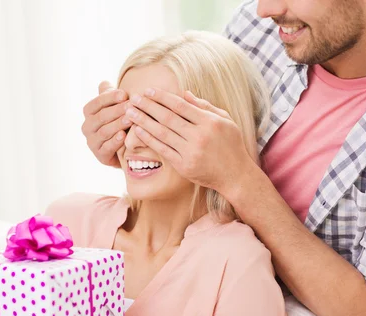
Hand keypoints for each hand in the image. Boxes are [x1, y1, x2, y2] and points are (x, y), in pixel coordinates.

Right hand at [81, 81, 132, 167]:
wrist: (120, 149)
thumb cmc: (117, 122)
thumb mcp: (113, 107)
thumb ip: (109, 95)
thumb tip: (105, 83)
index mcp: (89, 112)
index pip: (97, 102)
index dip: (110, 98)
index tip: (124, 94)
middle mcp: (87, 127)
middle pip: (101, 116)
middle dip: (116, 110)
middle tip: (131, 106)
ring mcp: (92, 142)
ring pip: (104, 132)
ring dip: (117, 125)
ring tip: (130, 120)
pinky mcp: (100, 155)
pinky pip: (106, 147)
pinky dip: (115, 141)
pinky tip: (123, 135)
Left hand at [124, 88, 256, 195]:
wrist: (235, 175)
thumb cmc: (231, 145)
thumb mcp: (225, 120)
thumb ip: (205, 106)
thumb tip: (184, 93)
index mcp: (210, 122)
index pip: (180, 106)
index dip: (162, 97)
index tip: (148, 91)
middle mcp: (199, 136)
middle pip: (167, 117)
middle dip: (148, 106)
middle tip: (133, 98)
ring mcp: (191, 152)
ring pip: (162, 133)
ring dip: (143, 121)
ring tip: (130, 112)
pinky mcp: (184, 166)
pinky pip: (162, 149)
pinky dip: (149, 139)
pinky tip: (138, 131)